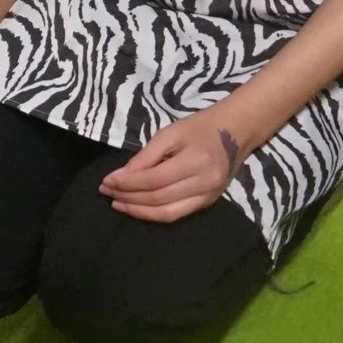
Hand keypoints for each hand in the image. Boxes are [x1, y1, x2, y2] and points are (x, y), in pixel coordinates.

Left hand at [98, 105, 248, 223]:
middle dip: (128, 197)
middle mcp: (204, 183)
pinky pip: (176, 215)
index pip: (154, 179)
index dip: (128, 183)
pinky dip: (153, 214)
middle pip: (158, 198)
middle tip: (107, 191)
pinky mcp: (208, 203)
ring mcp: (208, 197)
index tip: (106, 180)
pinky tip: (137, 208)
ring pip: (166, 213)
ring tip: (117, 203)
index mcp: (196, 161)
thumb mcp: (170, 133)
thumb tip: (121, 177)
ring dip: (138, 210)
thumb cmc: (200, 127)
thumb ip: (146, 156)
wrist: (236, 132)